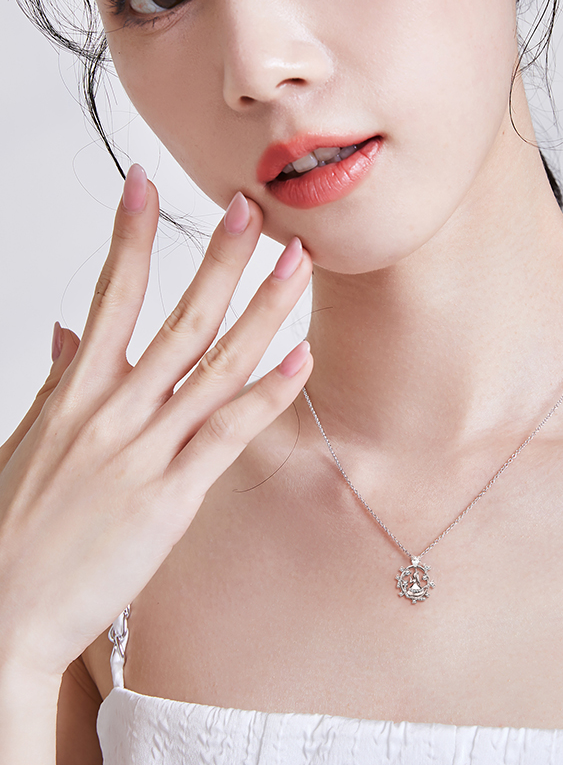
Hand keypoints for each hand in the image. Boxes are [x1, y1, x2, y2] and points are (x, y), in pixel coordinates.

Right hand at [0, 165, 312, 678]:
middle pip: (178, 318)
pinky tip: (300, 360)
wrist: (3, 613)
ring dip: (263, 311)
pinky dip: (266, 395)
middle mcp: (111, 411)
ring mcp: (143, 452)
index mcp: (75, 391)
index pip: (110, 294)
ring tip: (296, 265)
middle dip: (219, 259)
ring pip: (215, 366)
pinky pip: (227, 435)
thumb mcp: (30, 440)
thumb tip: (70, 330)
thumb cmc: (16, 525)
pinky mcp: (170, 497)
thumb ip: (59, 380)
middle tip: (253, 210)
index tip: (145, 183)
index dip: (130, 235)